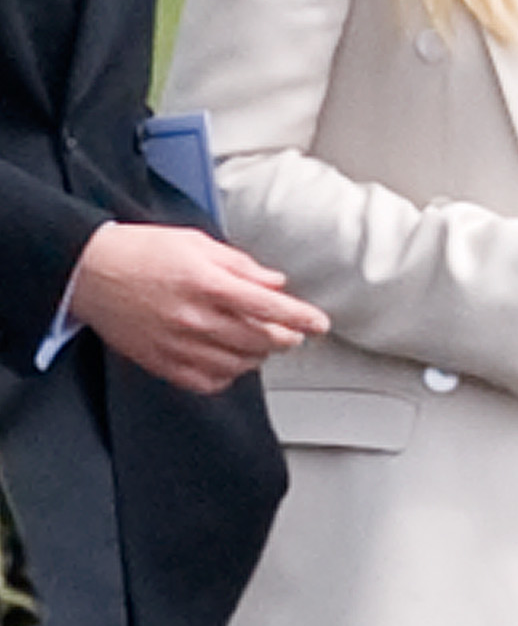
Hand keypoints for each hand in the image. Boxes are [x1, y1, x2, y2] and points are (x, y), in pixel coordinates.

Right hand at [68, 221, 328, 392]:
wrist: (90, 272)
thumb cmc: (141, 252)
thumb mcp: (198, 244)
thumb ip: (241, 266)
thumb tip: (275, 283)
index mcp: (208, 284)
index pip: (270, 308)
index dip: (301, 318)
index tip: (319, 324)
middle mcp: (196, 318)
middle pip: (261, 340)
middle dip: (284, 337)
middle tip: (288, 331)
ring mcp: (180, 345)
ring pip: (240, 364)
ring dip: (259, 356)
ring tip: (258, 342)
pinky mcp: (164, 363)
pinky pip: (210, 381)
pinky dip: (228, 374)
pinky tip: (230, 360)